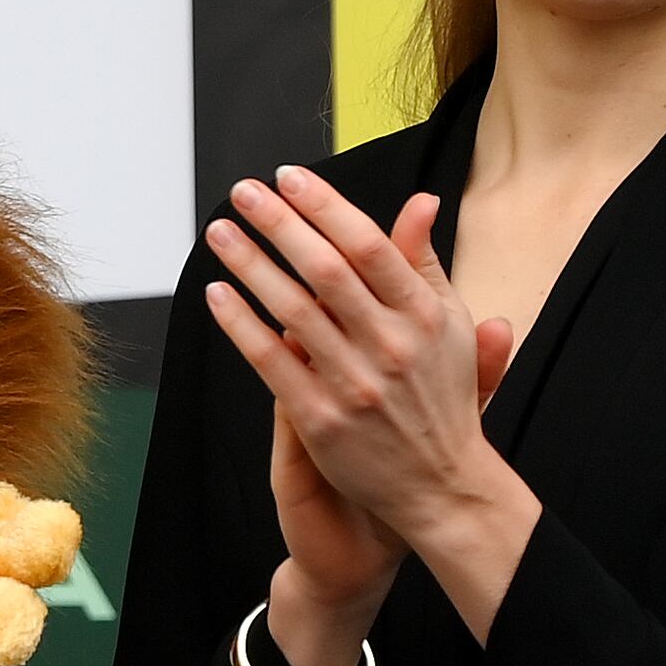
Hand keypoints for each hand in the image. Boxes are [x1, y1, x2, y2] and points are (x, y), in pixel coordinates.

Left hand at [207, 167, 536, 644]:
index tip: (289, 176)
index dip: (325, 206)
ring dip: (249, 264)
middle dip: (278, 223)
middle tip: (243, 191)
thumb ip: (425, 263)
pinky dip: (240, 324)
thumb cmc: (443, 397)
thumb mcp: (450, 327)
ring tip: (220, 232)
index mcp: (426, 317)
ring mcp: (356, 384)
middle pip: (325, 269)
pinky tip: (216, 294)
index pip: (368, 246)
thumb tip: (422, 201)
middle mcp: (393, 346)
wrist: (443, 488)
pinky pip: (270, 361)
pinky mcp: (322, 420)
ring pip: (291, 310)